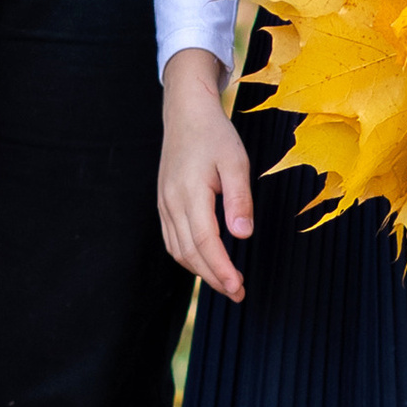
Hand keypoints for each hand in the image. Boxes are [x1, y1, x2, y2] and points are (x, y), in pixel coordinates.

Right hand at [157, 56, 253, 301]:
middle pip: (189, 252)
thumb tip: (242, 236)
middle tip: (238, 294)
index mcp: (190, 192)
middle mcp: (172, 202)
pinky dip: (187, 256)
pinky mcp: (164, 201)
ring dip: (200, 270)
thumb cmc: (214, 134)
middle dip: (213, 277)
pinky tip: (204, 261)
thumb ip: (239, 199)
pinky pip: (171, 238)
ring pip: (178, 249)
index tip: (238, 288)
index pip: (204, 242)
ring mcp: (164, 203)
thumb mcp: (236, 161)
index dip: (221, 269)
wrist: (185, 112)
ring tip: (225, 282)